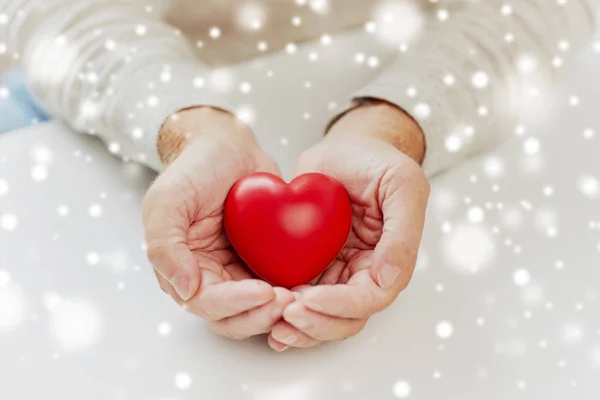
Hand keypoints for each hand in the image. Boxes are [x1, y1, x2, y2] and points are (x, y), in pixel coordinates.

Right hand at [143, 107, 293, 338]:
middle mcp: (209, 278)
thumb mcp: (166, 201)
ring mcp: (237, 272)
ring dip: (278, 311)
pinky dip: (292, 292)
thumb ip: (164, 246)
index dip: (235, 303)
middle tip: (289, 300)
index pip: (207, 303)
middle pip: (234, 317)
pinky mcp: (263, 262)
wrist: (227, 147)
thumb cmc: (193, 170)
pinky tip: (311, 286)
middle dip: (261, 314)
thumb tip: (185, 290)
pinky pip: (278, 285)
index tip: (264, 291)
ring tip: (301, 296)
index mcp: (181, 271)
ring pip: (257, 309)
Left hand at [268, 100, 429, 350]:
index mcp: (390, 260)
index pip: (369, 298)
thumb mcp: (401, 185)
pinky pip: (299, 295)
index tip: (309, 299)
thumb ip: (402, 233)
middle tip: (286, 315)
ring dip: (299, 326)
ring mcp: (336, 271)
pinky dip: (283, 309)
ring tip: (273, 325)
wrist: (344, 148)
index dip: (340, 306)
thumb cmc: (376, 160)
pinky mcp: (311, 264)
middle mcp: (363, 272)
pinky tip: (263, 311)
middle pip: (344, 318)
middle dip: (316, 324)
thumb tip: (388, 279)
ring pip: (321, 315)